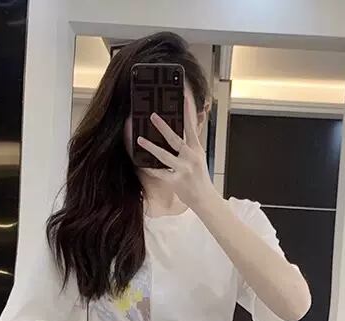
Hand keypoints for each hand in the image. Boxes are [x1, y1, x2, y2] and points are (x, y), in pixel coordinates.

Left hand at [136, 96, 215, 210]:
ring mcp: (183, 170)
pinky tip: (141, 162)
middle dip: (163, 127)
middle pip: (176, 139)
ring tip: (139, 139)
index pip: (192, 128)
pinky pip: (159, 173)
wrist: (204, 199)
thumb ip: (190, 143)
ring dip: (151, 147)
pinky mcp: (175, 182)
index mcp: (197, 150)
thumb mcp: (199, 157)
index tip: (183, 97)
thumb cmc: (199, 177)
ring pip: (164, 156)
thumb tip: (184, 128)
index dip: (188, 112)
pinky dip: (150, 168)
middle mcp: (191, 158)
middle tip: (152, 115)